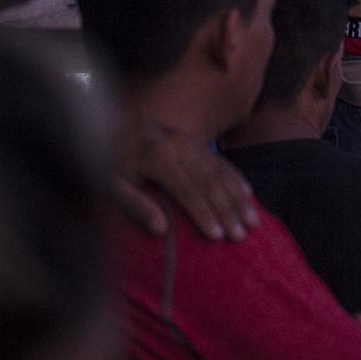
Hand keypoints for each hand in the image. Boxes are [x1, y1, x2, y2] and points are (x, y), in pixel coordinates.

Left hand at [118, 118, 257, 240]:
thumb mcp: (109, 183)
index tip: (217, 236)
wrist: (110, 123)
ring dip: (238, 198)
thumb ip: (134, 204)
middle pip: (209, 181)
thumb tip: (160, 229)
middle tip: (241, 235)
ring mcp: (189, 141)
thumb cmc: (108, 161)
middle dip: (227, 210)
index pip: (186, 189)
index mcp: (155, 155)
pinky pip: (220, 161)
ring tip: (253, 221)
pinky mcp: (193, 142)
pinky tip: (248, 194)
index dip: (202, 213)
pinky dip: (236, 178)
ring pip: (220, 171)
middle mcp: (178, 144)